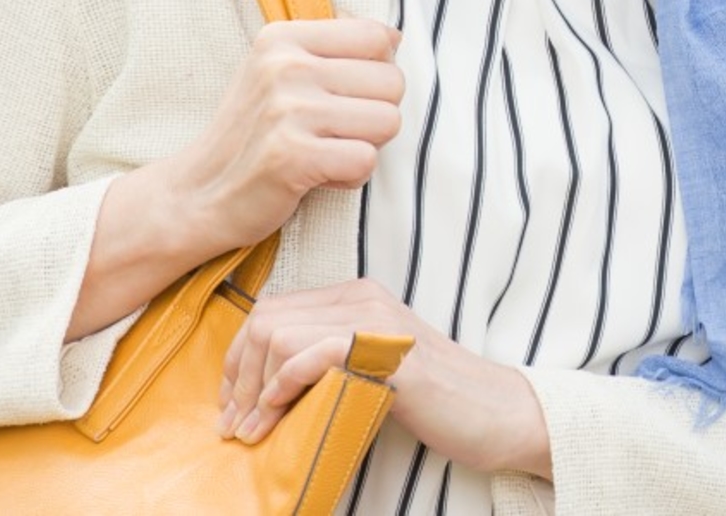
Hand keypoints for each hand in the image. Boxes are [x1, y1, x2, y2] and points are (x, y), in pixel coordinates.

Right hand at [162, 18, 404, 253]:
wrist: (197, 194)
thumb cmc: (252, 133)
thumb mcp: (276, 71)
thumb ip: (331, 48)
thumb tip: (394, 37)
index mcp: (283, 38)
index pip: (377, 36)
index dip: (378, 71)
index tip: (345, 94)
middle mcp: (285, 67)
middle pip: (392, 82)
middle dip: (374, 114)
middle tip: (332, 131)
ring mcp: (287, 111)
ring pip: (388, 122)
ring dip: (365, 146)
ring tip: (325, 151)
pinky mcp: (292, 157)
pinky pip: (366, 161)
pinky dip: (350, 177)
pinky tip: (318, 175)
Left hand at [218, 279, 553, 480]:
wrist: (492, 412)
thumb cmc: (433, 403)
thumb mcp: (369, 370)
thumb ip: (327, 361)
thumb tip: (263, 386)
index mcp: (357, 296)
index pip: (274, 309)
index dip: (239, 358)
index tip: (233, 404)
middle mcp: (363, 297)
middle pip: (267, 318)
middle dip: (237, 375)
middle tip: (233, 424)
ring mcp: (374, 319)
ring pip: (278, 334)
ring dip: (252, 389)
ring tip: (250, 429)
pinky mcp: (383, 350)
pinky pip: (308, 355)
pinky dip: (279, 389)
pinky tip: (275, 417)